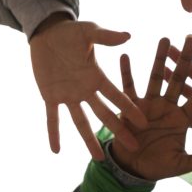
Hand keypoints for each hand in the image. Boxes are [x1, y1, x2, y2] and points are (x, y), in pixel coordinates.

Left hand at [30, 16, 146, 159]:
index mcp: (97, 76)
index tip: (144, 123)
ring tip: (100, 159)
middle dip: (118, 130)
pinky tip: (56, 150)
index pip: (117, 96)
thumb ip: (106, 36)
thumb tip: (128, 35)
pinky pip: (52, 118)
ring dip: (89, 140)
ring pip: (81, 122)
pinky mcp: (51, 96)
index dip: (130, 109)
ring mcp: (69, 95)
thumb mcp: (90, 32)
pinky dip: (53, 133)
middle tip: (133, 147)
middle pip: (104, 114)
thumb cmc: (71, 32)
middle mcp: (86, 89)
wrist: (48, 33)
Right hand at [111, 36, 191, 180]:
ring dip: (160, 59)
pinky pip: (128, 87)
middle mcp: (168, 107)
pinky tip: (125, 55)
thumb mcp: (184, 164)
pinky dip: (126, 72)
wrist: (133, 170)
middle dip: (185, 60)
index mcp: (183, 118)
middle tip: (191, 40)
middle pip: (180, 79)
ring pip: (157, 77)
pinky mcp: (130, 108)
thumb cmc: (159, 166)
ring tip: (164, 39)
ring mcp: (150, 105)